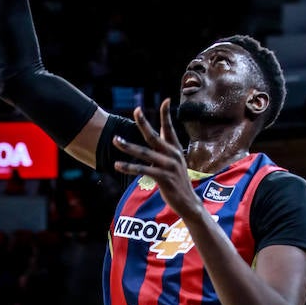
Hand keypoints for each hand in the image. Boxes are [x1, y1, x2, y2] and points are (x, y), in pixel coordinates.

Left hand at [113, 101, 200, 219]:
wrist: (189, 203)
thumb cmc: (178, 184)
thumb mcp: (174, 165)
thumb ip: (164, 153)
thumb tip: (154, 143)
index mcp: (175, 150)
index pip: (170, 129)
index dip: (167, 114)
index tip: (166, 100)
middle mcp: (173, 155)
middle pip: (154, 136)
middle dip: (144, 123)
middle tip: (136, 110)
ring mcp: (169, 166)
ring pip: (145, 153)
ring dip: (128, 146)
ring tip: (116, 140)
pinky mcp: (164, 178)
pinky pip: (143, 170)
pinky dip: (129, 167)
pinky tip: (118, 165)